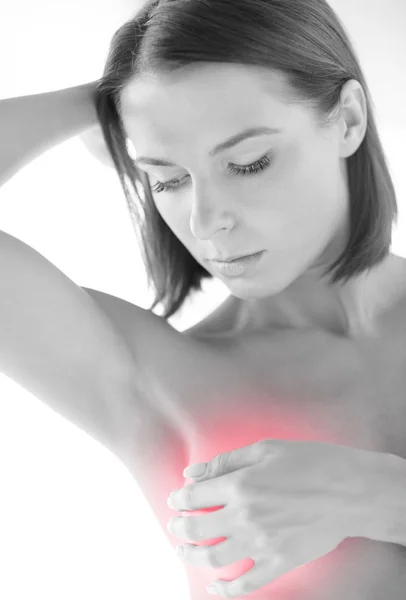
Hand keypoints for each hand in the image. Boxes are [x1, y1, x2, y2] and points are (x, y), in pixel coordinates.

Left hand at [167, 439, 377, 597]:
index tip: (176, 499)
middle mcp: (246, 516)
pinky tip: (215, 586)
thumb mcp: (265, 449)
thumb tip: (192, 474)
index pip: (194, 497)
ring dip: (192, 556)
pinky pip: (246, 584)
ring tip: (184, 550)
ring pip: (214, 558)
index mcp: (240, 485)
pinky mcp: (280, 562)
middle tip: (175, 525)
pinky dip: (226, 589)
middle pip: (197, 530)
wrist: (350, 490)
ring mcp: (262, 544)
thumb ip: (225, 462)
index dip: (179, 498)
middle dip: (179, 527)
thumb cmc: (310, 462)